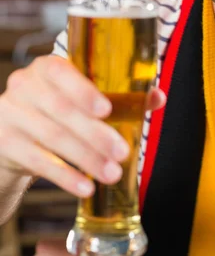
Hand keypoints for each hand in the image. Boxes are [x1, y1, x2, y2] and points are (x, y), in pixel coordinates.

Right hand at [0, 56, 165, 196]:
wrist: (12, 134)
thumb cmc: (58, 111)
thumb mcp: (82, 98)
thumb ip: (120, 97)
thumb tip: (157, 97)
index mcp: (47, 68)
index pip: (60, 72)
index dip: (83, 91)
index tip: (107, 110)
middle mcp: (24, 85)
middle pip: (62, 111)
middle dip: (96, 134)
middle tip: (122, 152)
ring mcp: (11, 114)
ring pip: (53, 138)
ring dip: (87, 158)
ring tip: (112, 173)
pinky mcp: (4, 142)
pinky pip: (39, 161)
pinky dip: (65, 177)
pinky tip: (86, 187)